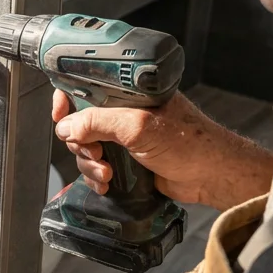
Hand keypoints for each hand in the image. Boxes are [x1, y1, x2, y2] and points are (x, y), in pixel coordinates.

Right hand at [52, 90, 272, 210]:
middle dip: (81, 143)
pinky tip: (108, 184)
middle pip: (81, 124)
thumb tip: (66, 127)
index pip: (87, 89)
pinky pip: (99, 168)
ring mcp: (126, 139)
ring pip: (87, 150)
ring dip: (90, 165)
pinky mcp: (128, 162)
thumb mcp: (137, 126)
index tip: (60, 111)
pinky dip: (98, 178)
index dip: (69, 100)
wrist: (213, 176)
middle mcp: (125, 114)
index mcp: (129, 95)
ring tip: (107, 173)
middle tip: (96, 154)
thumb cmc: (190, 143)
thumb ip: (98, 122)